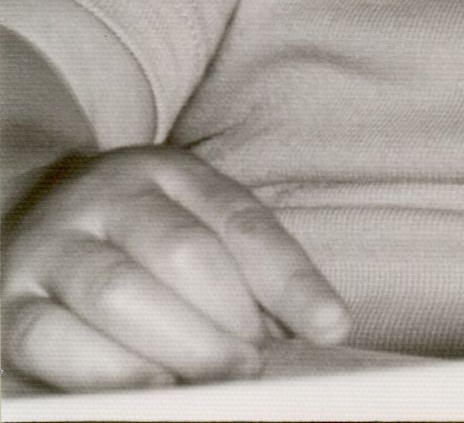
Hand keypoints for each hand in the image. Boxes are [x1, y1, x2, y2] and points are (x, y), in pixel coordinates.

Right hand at [2, 146, 350, 391]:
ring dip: (181, 347)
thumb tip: (314, 327)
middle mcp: (106, 198)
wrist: (17, 213)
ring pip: (120, 292)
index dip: (291, 277)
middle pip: (182, 251)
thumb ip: (246, 268)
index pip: (239, 219)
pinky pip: (51, 340)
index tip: (331, 327)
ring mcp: (52, 248)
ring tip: (220, 382)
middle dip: (231, 316)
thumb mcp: (190, 220)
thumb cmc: (130, 236)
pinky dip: (108, 373)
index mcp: (163, 171)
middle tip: (258, 365)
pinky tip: (152, 392)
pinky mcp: (9, 306)